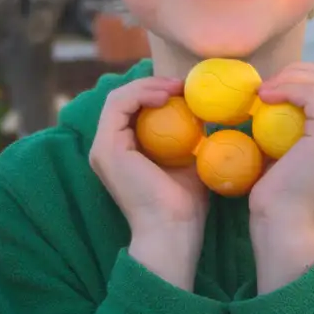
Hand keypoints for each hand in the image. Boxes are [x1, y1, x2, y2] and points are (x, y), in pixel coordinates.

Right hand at [90, 76, 209, 288]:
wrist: (174, 229)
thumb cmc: (185, 204)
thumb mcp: (190, 161)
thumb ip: (191, 138)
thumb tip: (210, 113)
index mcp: (123, 152)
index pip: (133, 109)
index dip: (156, 91)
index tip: (186, 90)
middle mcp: (108, 148)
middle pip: (123, 100)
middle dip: (153, 85)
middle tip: (182, 84)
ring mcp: (103, 148)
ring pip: (117, 98)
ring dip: (147, 86)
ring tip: (175, 87)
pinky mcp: (106, 148)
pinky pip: (118, 105)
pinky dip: (141, 94)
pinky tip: (166, 96)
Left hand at [246, 63, 313, 290]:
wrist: (283, 225)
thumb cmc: (278, 194)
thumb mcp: (286, 148)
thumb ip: (291, 122)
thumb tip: (272, 93)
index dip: (301, 76)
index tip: (270, 87)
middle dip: (296, 71)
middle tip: (264, 87)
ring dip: (288, 78)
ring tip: (261, 93)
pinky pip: (312, 93)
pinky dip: (286, 88)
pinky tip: (264, 98)